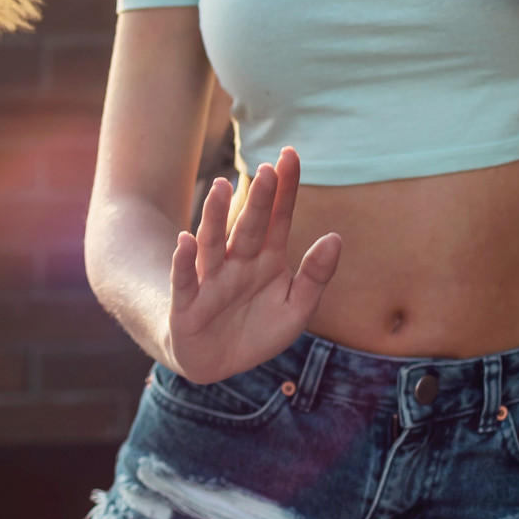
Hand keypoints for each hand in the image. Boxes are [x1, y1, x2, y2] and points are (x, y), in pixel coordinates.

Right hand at [166, 149, 339, 385]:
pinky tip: (184, 240)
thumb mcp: (296, 309)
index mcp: (267, 261)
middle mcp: (237, 263)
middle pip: (249, 226)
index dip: (284, 189)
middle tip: (268, 170)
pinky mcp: (188, 304)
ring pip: (212, 243)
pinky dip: (183, 261)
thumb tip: (335, 237)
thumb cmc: (257, 330)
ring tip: (219, 187)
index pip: (278, 219)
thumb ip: (315, 276)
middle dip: (259, 200)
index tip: (290, 155)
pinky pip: (184, 280)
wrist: (216, 363)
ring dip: (214, 215)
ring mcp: (211, 281)